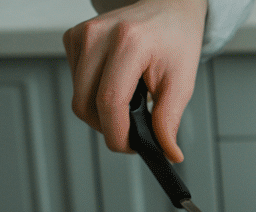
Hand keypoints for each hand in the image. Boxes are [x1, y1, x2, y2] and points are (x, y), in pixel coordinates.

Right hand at [63, 0, 207, 162]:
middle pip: (85, 104)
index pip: (110, 101)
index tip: (131, 147)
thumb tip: (168, 153)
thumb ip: (169, 120)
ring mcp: (81, 35)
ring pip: (78, 96)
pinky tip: (116, 86)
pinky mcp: (73, 38)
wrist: (168, 8)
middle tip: (133, 132)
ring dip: (101, 113)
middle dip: (108, 128)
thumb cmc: (176, 39)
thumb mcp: (182, 82)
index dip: (117, 134)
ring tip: (129, 107)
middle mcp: (98, 35)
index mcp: (128, 43)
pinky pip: (75, 82)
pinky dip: (94, 94)